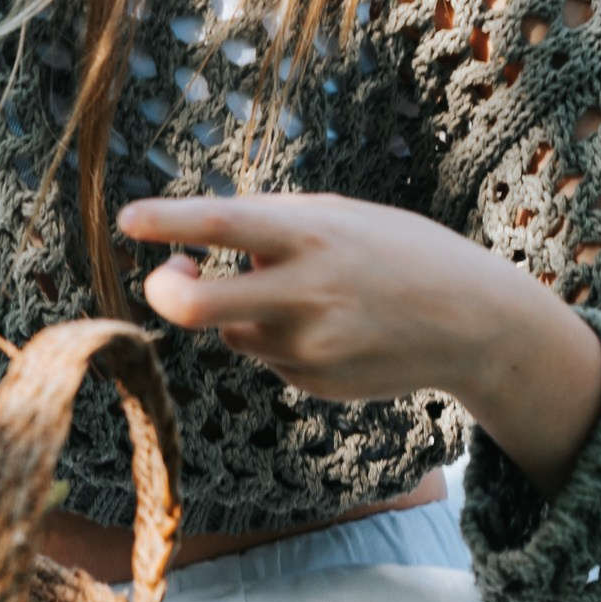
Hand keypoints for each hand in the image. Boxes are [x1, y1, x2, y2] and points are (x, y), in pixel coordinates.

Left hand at [119, 191, 600, 496]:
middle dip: (164, 292)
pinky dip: (280, 338)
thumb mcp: (339, 217)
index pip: (224, 224)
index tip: (126, 220)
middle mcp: (306, 294)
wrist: (474, 323)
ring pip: (231, 331)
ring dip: (242, 309)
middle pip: (195, 308)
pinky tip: (334, 327)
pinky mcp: (314, 384)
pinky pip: (267, 357)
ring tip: (306, 292)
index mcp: (313, 236)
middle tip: (167, 276)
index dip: (169, 223)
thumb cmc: (398, 252)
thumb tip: (196, 254)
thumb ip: (270, 228)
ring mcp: (309, 348)